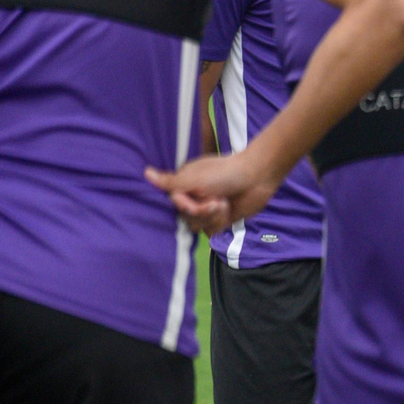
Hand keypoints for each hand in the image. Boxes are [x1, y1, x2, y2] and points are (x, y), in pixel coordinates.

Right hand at [145, 152, 278, 235]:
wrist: (258, 178)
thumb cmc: (225, 172)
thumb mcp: (194, 177)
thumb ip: (169, 182)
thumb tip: (145, 172)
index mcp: (184, 186)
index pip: (173, 205)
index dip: (185, 206)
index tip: (197, 199)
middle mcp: (193, 198)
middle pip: (184, 218)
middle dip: (201, 211)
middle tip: (217, 199)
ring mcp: (206, 209)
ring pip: (196, 226)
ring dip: (212, 216)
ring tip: (224, 202)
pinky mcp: (220, 219)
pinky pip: (210, 231)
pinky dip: (220, 222)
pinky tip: (229, 210)